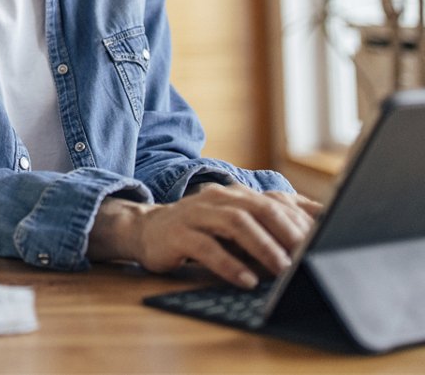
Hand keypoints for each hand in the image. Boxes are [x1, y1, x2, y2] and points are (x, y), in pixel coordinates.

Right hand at [89, 183, 322, 288]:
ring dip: (263, 247)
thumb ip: (270, 227)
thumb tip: (320, 232)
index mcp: (238, 194)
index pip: (278, 204)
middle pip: (260, 209)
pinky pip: (206, 248)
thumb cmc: (202, 232)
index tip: (328, 243)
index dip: (303, 223)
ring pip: (235, 224)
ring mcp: (196, 213)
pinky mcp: (178, 233)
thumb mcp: (238, 225)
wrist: (147, 230)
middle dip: (289, 233)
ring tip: (283, 271)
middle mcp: (219, 198)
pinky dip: (229, 264)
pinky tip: (246, 280)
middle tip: (311, 257)